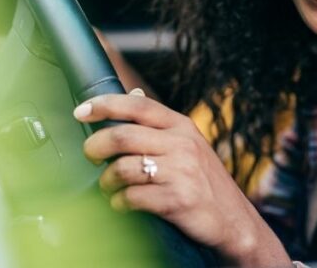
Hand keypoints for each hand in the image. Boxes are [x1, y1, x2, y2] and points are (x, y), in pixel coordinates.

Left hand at [73, 90, 290, 266]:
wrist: (235, 222)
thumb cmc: (206, 183)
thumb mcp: (189, 145)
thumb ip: (160, 125)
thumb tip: (132, 95)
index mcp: (182, 126)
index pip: (138, 105)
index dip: (105, 104)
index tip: (81, 110)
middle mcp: (182, 144)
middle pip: (122, 136)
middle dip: (95, 146)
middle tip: (90, 156)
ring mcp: (181, 172)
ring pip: (123, 167)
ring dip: (106, 180)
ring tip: (108, 187)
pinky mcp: (178, 200)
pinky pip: (133, 197)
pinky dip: (119, 203)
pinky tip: (121, 204)